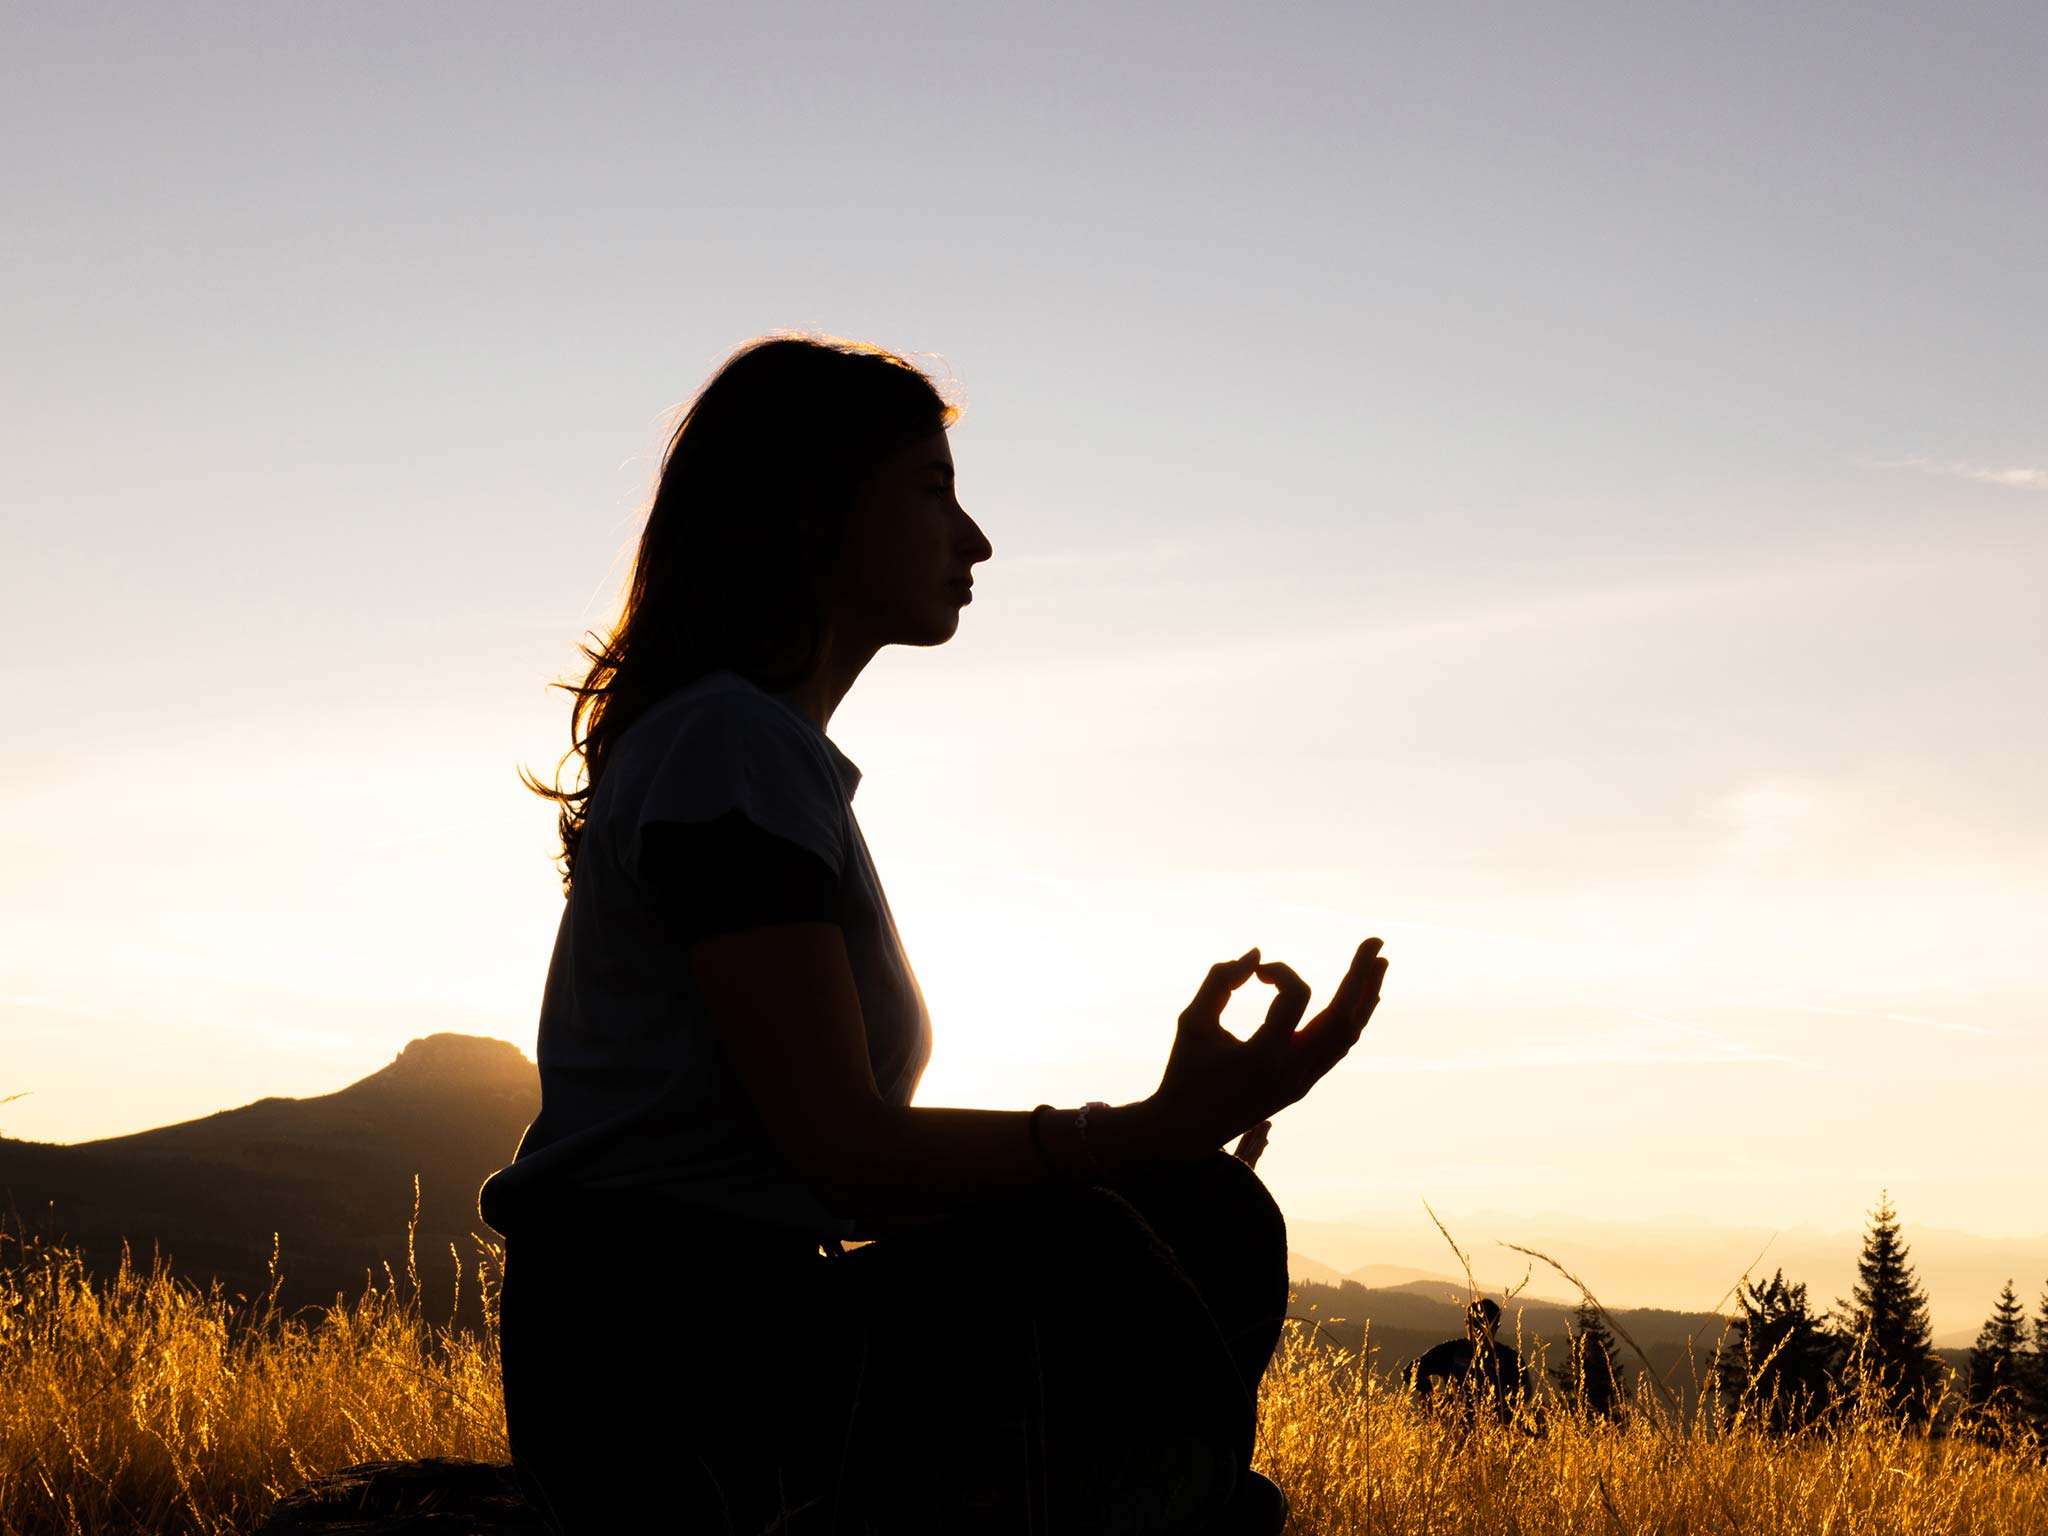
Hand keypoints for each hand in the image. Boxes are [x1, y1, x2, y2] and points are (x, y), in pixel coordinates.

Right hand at [1154, 938, 1387, 1150]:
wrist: (1188, 1131)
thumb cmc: (1186, 1071)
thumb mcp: (1192, 1021)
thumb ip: (1220, 981)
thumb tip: (1257, 954)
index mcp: (1263, 1056)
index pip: (1296, 997)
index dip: (1281, 971)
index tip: (1255, 972)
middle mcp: (1292, 1072)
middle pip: (1343, 1018)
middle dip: (1360, 975)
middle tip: (1376, 940)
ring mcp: (1302, 1083)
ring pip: (1347, 1035)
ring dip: (1364, 996)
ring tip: (1378, 961)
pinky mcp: (1303, 1087)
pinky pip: (1337, 1049)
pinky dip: (1351, 1019)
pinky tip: (1361, 997)